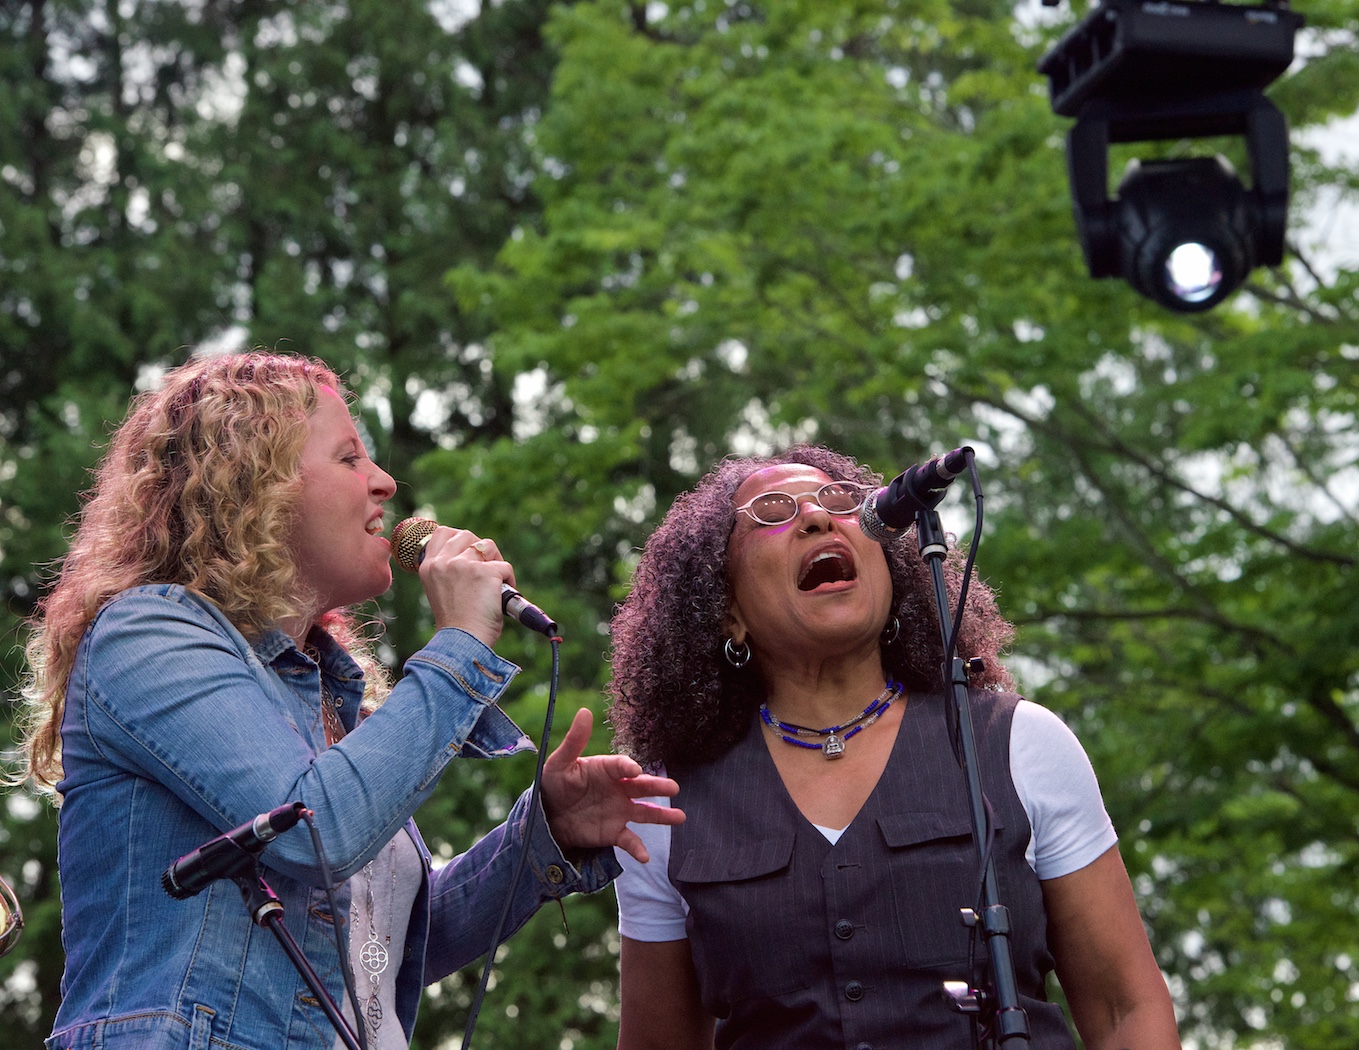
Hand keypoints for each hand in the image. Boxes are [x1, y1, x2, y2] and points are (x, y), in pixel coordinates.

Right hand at [416, 527, 511, 646]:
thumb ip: (449, 571)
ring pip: (488, 546)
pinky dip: (509, 580)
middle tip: (485, 572)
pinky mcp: (485, 572)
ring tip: (494, 584)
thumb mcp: (441, 590)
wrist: (462, 642)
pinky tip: (501, 597)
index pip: (442, 533)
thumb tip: (470, 553)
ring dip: (496, 563)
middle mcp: (444, 562)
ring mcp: (464, 565)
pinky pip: (505, 566)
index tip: (468, 552)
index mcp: (429, 567)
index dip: (459, 538)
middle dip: (480, 550)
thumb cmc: (456, 624)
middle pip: (467, 535)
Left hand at [540, 708, 683, 863]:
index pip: (622, 766)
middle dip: (658, 786)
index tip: (634, 771)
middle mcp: (618, 789)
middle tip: (674, 787)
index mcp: (607, 769)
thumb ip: (574, 741)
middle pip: (642, 787)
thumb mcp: (560, 762)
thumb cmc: (554, 783)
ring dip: (662, 815)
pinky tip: (645, 856)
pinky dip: (638, 848)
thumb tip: (584, 712)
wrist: (547, 815)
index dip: (628, 767)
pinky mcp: (613, 832)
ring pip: (645, 812)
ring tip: (680, 817)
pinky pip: (629, 839)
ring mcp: (619, 811)